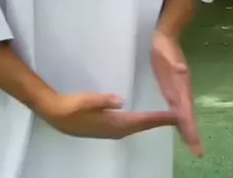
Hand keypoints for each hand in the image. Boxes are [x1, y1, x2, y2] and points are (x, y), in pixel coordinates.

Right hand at [40, 91, 177, 139]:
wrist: (57, 115)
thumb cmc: (72, 107)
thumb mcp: (87, 101)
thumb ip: (104, 100)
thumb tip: (121, 100)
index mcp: (114, 123)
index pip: (142, 121)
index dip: (159, 119)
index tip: (175, 116)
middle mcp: (116, 130)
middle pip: (143, 126)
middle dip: (159, 121)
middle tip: (176, 115)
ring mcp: (112, 131)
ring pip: (137, 127)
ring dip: (150, 122)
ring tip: (164, 116)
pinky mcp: (107, 128)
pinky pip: (130, 126)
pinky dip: (140, 122)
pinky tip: (142, 117)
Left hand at [151, 31, 202, 156]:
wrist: (165, 38)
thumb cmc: (164, 46)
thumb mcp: (166, 53)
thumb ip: (173, 62)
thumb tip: (181, 69)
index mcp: (181, 86)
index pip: (187, 111)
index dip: (190, 128)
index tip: (196, 144)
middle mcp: (183, 91)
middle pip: (188, 116)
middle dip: (193, 134)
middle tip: (199, 152)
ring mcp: (179, 90)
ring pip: (185, 114)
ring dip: (189, 129)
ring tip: (194, 146)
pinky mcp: (173, 89)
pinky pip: (179, 109)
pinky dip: (181, 120)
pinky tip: (180, 127)